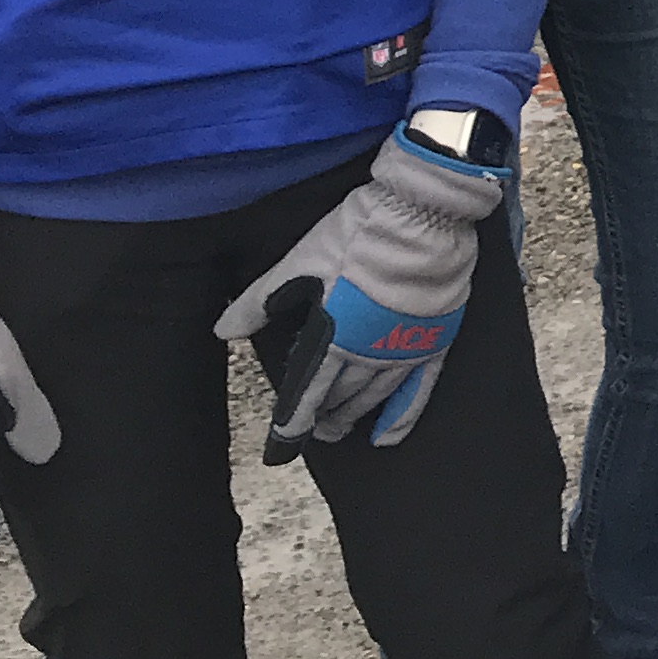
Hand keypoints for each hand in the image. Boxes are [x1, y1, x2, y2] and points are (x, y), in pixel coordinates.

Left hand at [212, 119, 510, 457]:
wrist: (425, 212)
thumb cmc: (361, 232)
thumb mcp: (302, 259)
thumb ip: (262, 299)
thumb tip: (222, 330)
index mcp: (335, 336)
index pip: (306, 392)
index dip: (291, 422)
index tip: (280, 446)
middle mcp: (369, 353)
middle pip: (340, 397)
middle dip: (324, 415)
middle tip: (314, 428)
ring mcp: (404, 350)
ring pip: (373, 396)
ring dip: (354, 414)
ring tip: (340, 427)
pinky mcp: (435, 340)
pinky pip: (418, 391)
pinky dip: (402, 418)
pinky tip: (388, 436)